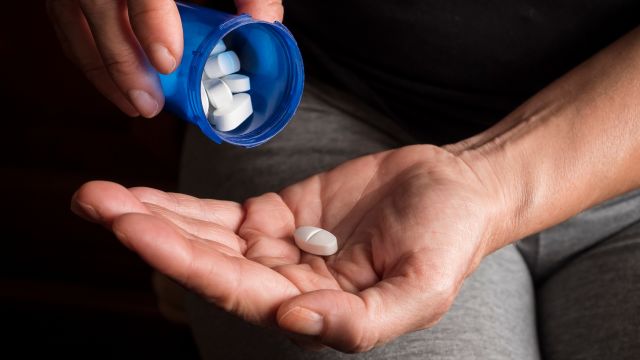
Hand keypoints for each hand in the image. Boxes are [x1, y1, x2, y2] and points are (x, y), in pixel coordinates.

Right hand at [46, 0, 283, 117]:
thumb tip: (265, 24)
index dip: (151, 22)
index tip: (169, 61)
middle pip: (97, 6)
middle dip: (121, 61)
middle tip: (149, 102)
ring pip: (71, 18)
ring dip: (100, 67)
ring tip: (133, 104)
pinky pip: (63, 18)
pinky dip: (86, 52)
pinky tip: (113, 81)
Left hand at [71, 145, 504, 351]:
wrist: (457, 190)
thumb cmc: (447, 242)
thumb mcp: (420, 290)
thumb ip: (360, 321)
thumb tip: (292, 318)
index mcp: (314, 308)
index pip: (238, 290)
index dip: (187, 260)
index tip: (138, 229)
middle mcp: (285, 282)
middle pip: (207, 262)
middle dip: (151, 235)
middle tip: (98, 204)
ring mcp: (277, 246)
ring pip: (205, 236)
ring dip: (153, 217)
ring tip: (100, 197)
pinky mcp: (276, 214)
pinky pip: (221, 214)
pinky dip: (182, 206)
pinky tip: (142, 198)